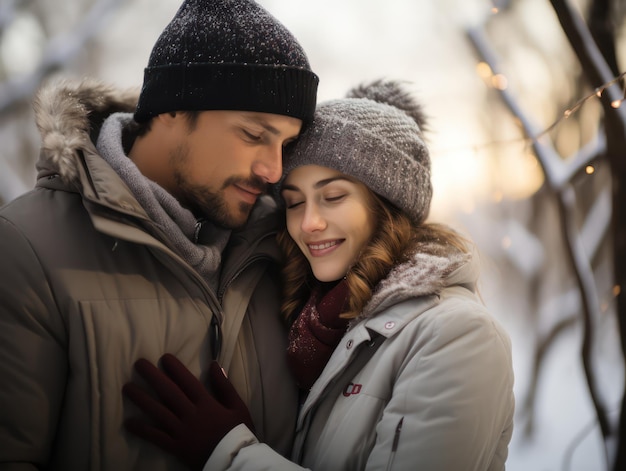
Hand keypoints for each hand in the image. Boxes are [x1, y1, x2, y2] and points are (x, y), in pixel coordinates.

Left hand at [123, 354, 253, 469]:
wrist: (234, 462)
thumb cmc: (238, 433)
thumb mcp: (238, 407)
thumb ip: (225, 386)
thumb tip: (213, 365)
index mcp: (206, 403)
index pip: (187, 381)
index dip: (175, 368)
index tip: (164, 357)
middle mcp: (191, 414)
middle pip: (168, 392)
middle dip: (152, 377)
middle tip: (138, 364)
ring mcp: (181, 431)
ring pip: (158, 412)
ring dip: (142, 399)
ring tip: (127, 388)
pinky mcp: (176, 447)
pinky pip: (156, 437)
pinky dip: (142, 430)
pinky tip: (128, 423)